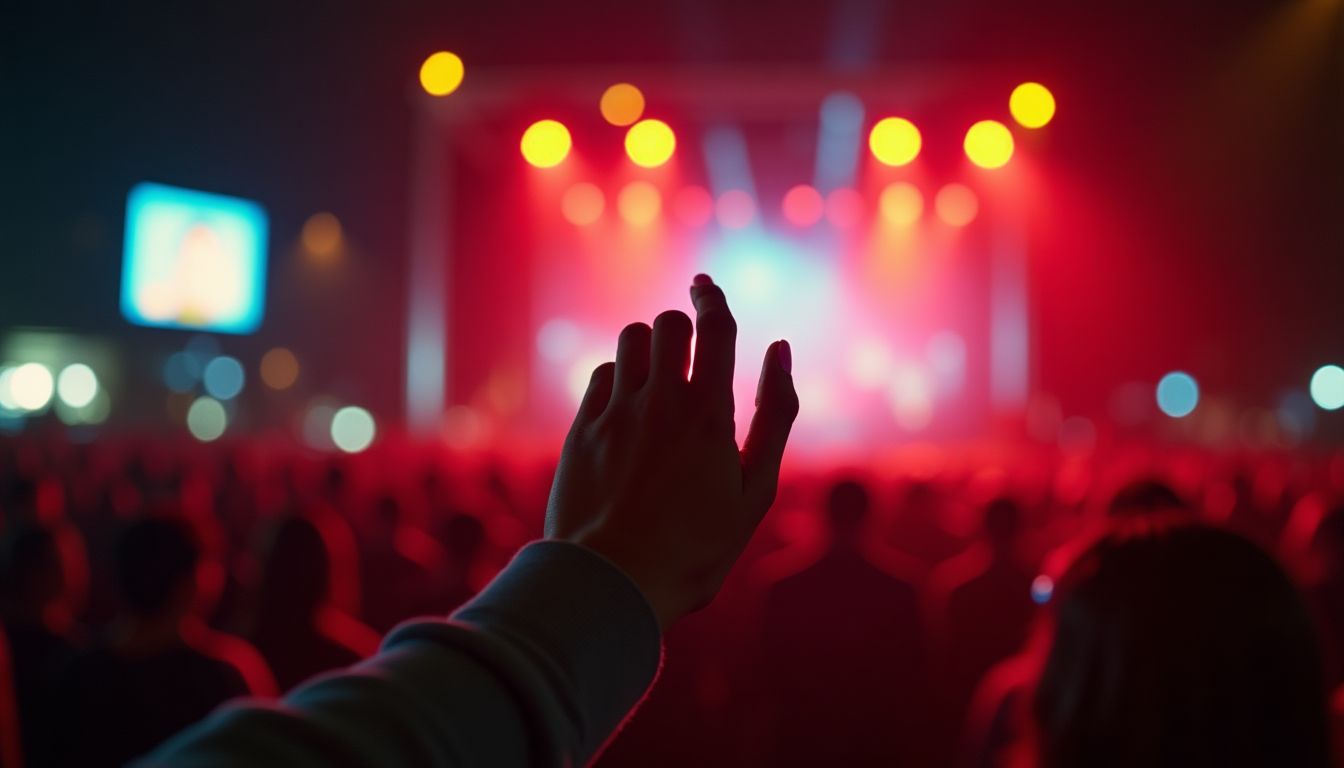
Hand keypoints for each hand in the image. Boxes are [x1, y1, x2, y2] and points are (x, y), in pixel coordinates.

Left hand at [545, 274, 798, 627]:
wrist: (612, 584)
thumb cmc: (695, 549)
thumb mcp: (755, 490)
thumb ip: (775, 415)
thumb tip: (779, 348)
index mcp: (710, 415)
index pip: (715, 327)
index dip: (714, 298)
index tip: (707, 285)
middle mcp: (659, 402)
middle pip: (668, 323)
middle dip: (683, 327)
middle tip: (690, 353)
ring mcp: (614, 414)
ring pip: (630, 341)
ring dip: (650, 349)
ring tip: (658, 381)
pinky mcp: (581, 431)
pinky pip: (600, 376)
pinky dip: (618, 380)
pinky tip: (627, 410)